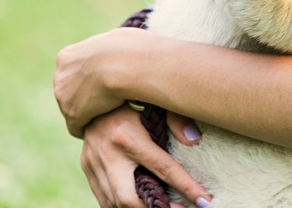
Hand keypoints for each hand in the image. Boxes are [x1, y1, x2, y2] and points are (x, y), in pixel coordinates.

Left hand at [56, 27, 158, 136]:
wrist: (126, 64)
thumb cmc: (129, 49)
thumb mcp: (114, 41)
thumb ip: (106, 50)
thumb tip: (117, 48)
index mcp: (67, 56)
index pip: (73, 72)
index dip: (88, 80)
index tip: (103, 86)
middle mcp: (59, 75)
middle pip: (69, 91)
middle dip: (84, 97)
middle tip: (107, 103)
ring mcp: (62, 96)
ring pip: (72, 109)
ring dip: (87, 113)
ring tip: (109, 115)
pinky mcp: (72, 114)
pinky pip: (77, 127)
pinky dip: (89, 127)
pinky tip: (104, 127)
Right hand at [81, 105, 210, 206]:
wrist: (91, 95)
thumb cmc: (132, 99)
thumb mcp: (155, 103)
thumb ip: (176, 119)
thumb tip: (194, 140)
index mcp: (127, 135)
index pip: (162, 168)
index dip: (185, 187)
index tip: (204, 201)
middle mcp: (107, 154)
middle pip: (129, 198)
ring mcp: (93, 164)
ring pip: (114, 203)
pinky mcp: (87, 170)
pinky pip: (103, 199)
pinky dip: (122, 206)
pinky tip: (141, 206)